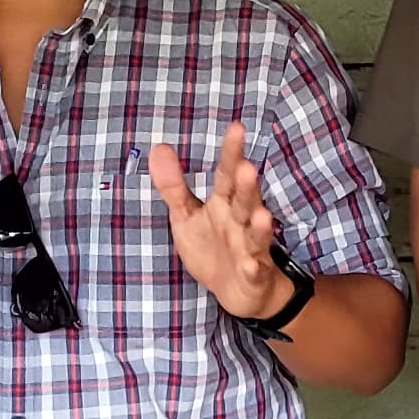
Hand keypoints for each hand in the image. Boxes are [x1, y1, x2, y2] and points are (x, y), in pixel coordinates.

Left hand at [148, 123, 296, 319]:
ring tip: (261, 214)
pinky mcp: (253, 274)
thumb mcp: (186, 215)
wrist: (238, 291)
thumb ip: (173, 185)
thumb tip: (158, 147)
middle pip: (245, 201)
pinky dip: (254, 267)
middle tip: (247, 167)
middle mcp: (239, 222)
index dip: (231, 153)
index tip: (237, 127)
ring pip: (255, 234)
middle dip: (247, 186)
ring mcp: (249, 248)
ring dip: (259, 226)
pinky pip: (254, 270)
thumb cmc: (212, 247)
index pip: (226, 175)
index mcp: (224, 204)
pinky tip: (251, 263)